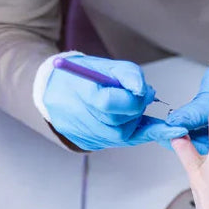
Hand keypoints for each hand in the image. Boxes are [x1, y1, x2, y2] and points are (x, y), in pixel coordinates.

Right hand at [42, 54, 185, 150]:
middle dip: (135, 109)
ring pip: (122, 135)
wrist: (53, 91)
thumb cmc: (80, 76)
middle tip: (136, 96)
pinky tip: (155, 129)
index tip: (142, 91)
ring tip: (128, 106)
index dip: (132, 99)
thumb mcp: (104, 65)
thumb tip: (145, 92)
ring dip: (134, 121)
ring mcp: (84, 134)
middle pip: (119, 122)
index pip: (110, 103)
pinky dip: (137, 133)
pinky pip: (119, 142)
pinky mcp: (90, 143)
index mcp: (80, 94)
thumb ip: (128, 74)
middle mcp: (80, 118)